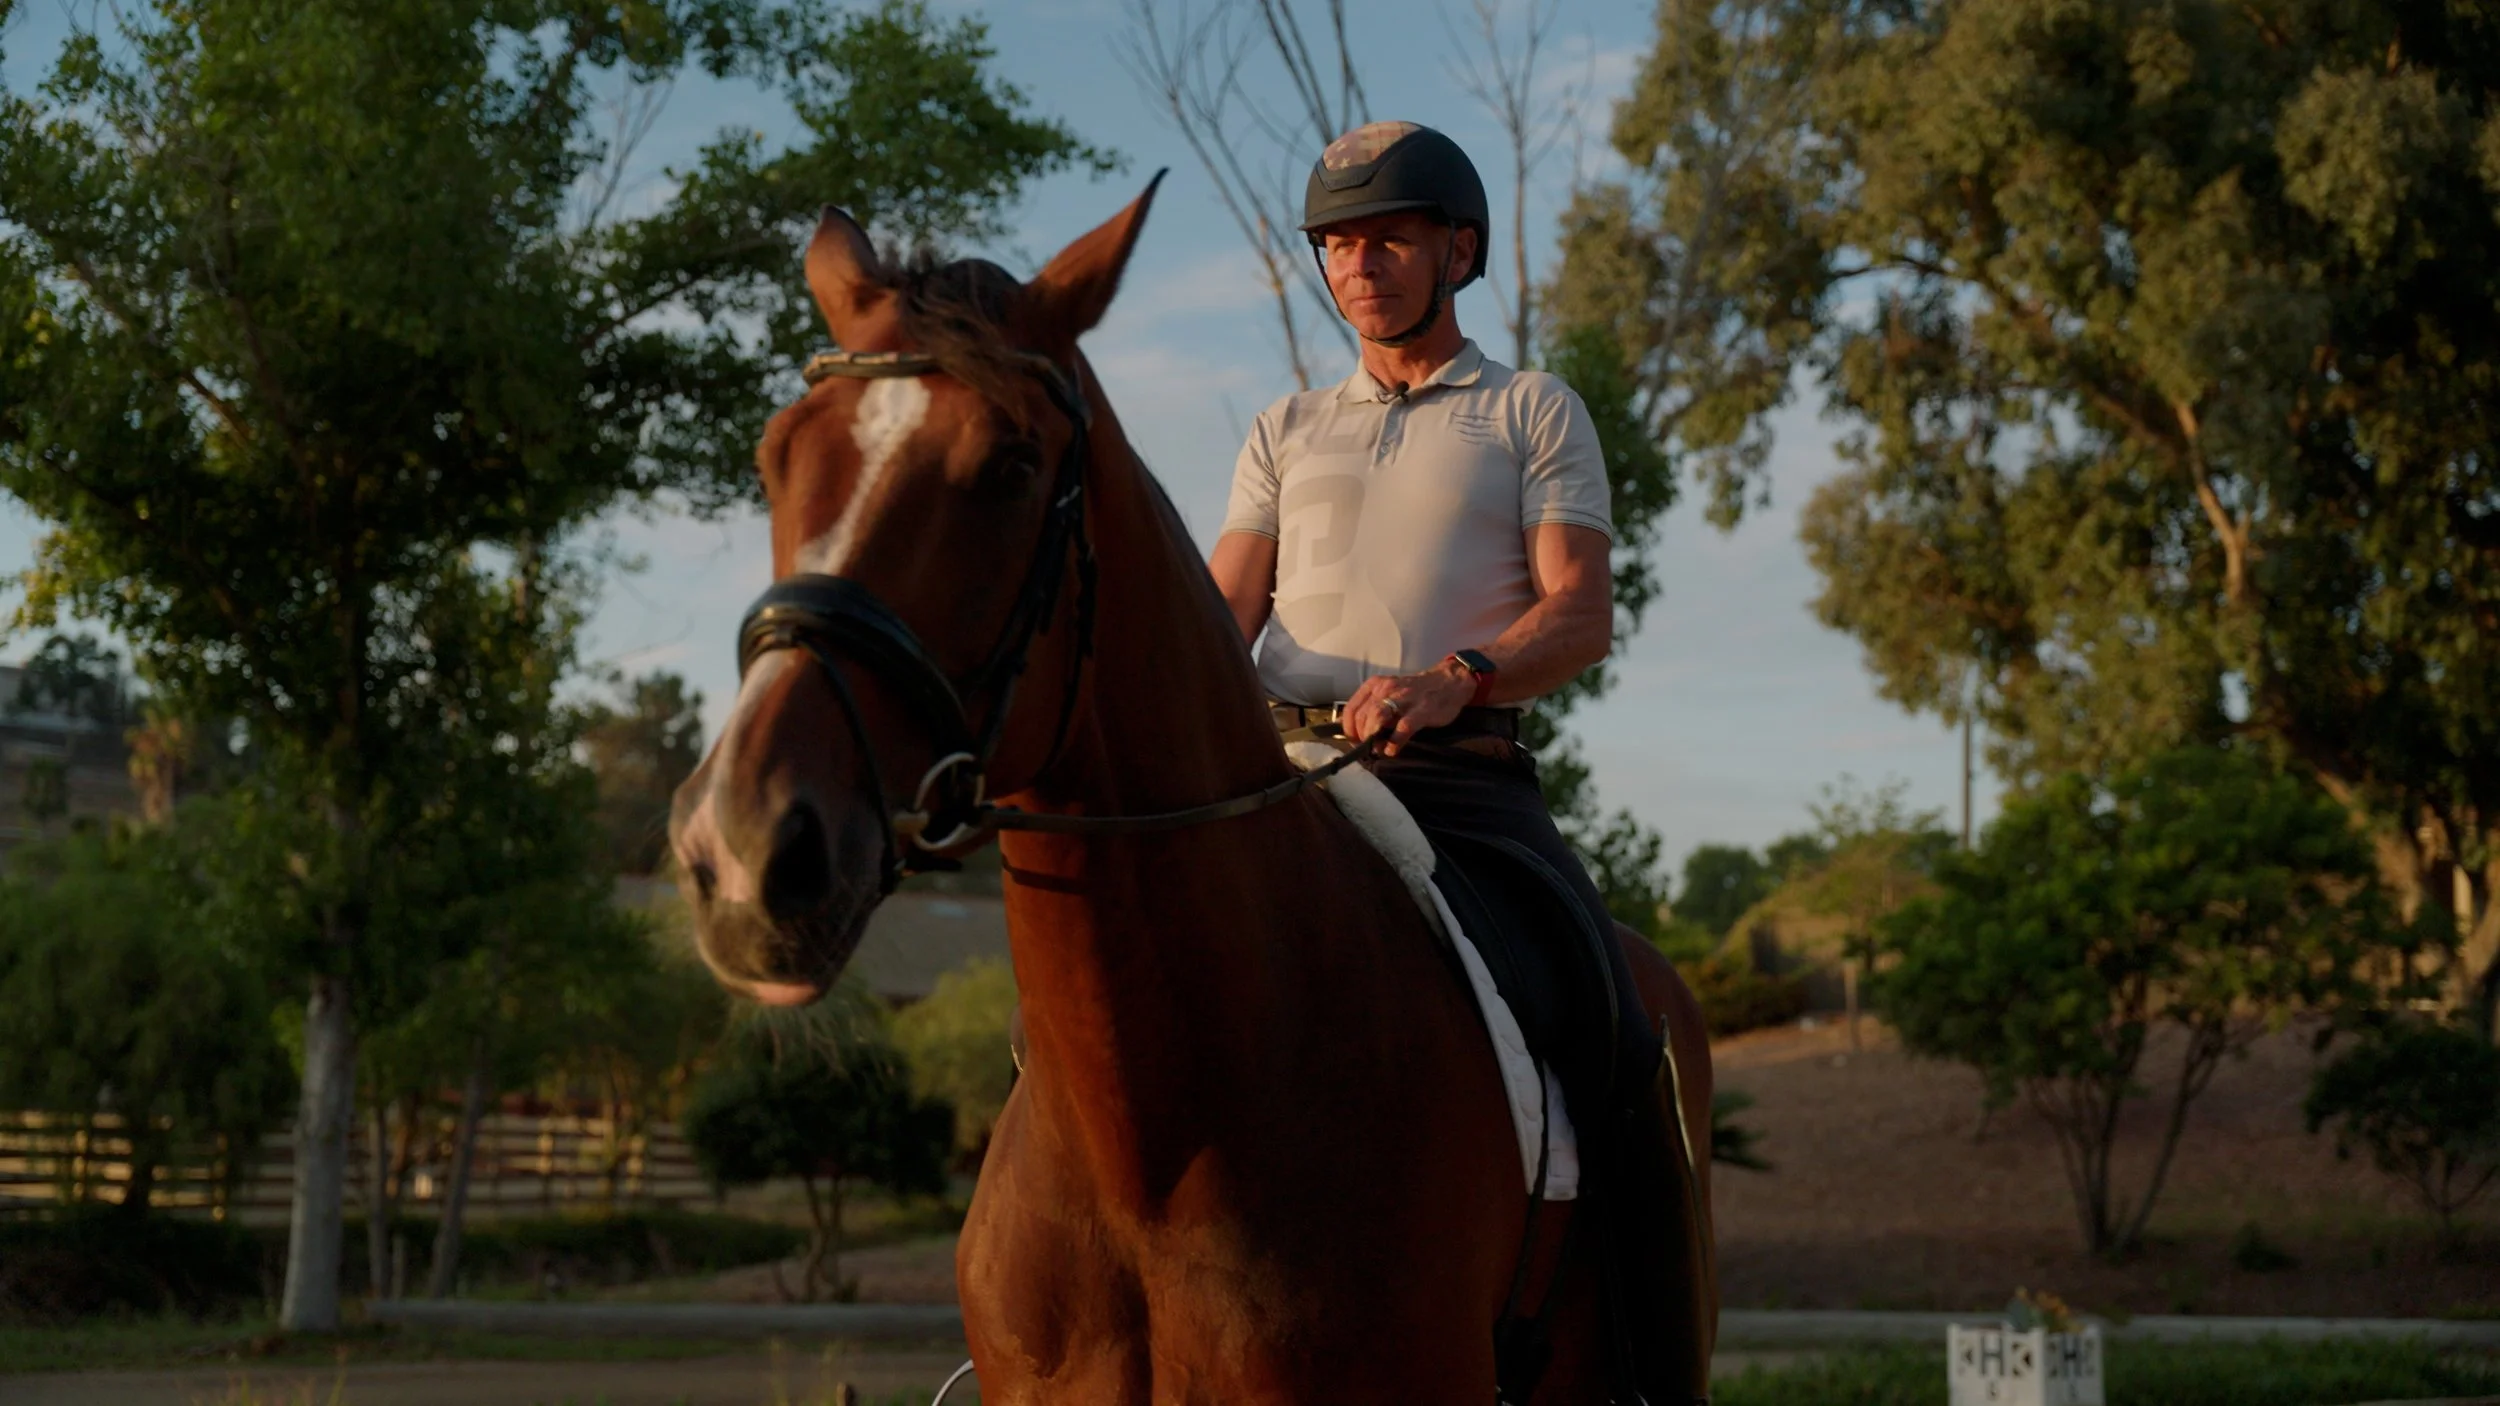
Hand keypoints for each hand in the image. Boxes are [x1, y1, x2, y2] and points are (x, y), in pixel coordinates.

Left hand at [1344, 661, 1474, 756]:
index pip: (1351, 708)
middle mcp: (1386, 689)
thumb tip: (1357, 734)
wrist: (1448, 682)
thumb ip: (1373, 709)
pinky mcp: (1422, 709)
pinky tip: (1392, 750)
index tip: (1355, 741)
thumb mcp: (1389, 694)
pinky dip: (1395, 741)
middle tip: (1368, 749)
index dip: (1348, 729)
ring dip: (1373, 737)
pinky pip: (1403, 727)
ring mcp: (1405, 698)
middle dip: (1361, 737)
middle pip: (1362, 716)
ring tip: (1377, 749)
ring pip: (1378, 717)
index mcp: (1375, 685)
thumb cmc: (1415, 692)